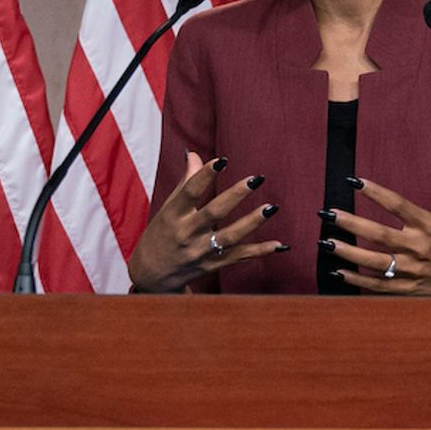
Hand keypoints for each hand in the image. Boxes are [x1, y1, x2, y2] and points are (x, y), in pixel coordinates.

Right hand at [128, 151, 284, 292]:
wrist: (152, 274)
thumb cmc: (161, 234)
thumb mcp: (168, 208)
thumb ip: (185, 182)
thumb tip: (194, 155)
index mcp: (173, 215)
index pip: (189, 192)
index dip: (205, 175)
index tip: (222, 161)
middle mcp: (186, 234)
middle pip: (213, 213)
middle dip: (235, 195)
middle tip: (255, 179)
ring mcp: (200, 252)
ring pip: (229, 237)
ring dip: (251, 222)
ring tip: (271, 208)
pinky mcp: (212, 265)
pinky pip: (239, 257)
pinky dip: (259, 251)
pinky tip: (278, 244)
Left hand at [323, 154, 430, 295]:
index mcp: (429, 226)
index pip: (399, 205)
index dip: (377, 193)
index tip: (354, 181)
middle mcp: (418, 248)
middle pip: (380, 235)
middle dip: (353, 224)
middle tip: (329, 214)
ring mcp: (412, 270)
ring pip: (375, 262)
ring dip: (349, 253)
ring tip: (326, 243)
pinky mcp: (408, 288)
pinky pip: (379, 285)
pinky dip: (358, 280)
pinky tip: (338, 272)